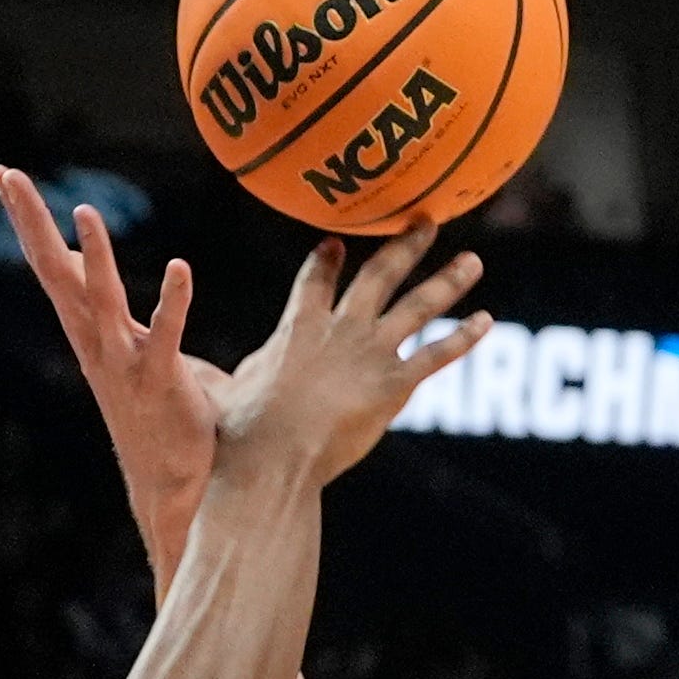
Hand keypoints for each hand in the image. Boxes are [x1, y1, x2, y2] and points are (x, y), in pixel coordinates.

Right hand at [0, 170, 225, 580]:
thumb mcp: (129, 343)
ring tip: (85, 211)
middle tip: (8, 175)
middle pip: (56, 273)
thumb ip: (109, 305)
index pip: (51, 263)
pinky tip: (181, 268)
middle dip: (32, 222)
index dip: (26, 219)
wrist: (171, 483)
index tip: (3, 173)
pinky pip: (167, 337)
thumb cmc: (157, 411)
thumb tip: (89, 267)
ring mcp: (125, 363)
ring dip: (96, 258)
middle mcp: (96, 342)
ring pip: (103, 302)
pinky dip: (174, 303)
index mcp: (89, 329)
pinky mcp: (162, 383)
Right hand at [209, 222, 489, 489]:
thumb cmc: (243, 433)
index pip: (317, 280)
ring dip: (448, 281)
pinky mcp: (395, 385)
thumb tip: (193, 379)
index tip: (337, 242)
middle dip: (404, 247)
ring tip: (472, 261)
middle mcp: (341, 329)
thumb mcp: (225, 393)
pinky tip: (485, 320)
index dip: (327, 260)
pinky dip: (463, 337)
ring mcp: (371, 353)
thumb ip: (228, 379)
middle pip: (379, 275)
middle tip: (426, 222)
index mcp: (298, 326)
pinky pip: (437, 354)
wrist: (274, 456)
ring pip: (419, 306)